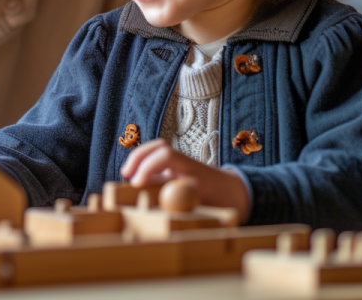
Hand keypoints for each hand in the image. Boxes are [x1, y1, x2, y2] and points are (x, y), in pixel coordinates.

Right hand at [120, 139, 249, 222]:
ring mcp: (180, 164)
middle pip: (160, 147)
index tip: (138, 183)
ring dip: (139, 159)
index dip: (149, 166)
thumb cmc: (223, 202)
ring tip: (126, 174)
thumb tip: (166, 215)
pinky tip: (136, 179)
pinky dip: (143, 165)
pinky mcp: (176, 169)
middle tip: (126, 174)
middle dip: (139, 157)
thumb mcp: (208, 209)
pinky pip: (157, 161)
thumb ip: (188, 209)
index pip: (167, 156)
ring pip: (157, 151)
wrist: (235, 192)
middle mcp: (185, 162)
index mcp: (194, 168)